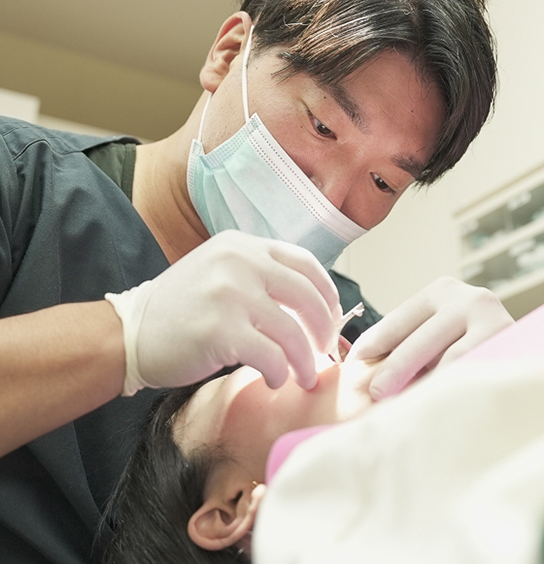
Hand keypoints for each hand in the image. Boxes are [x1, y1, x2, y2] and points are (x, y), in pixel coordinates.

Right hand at [106, 230, 341, 395]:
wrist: (128, 333)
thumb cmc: (181, 310)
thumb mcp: (222, 273)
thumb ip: (262, 278)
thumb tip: (316, 307)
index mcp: (243, 245)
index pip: (305, 263)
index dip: (327, 292)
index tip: (333, 316)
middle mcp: (239, 262)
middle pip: (307, 296)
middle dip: (324, 329)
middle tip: (325, 351)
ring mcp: (229, 294)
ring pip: (293, 332)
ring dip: (306, 360)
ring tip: (305, 377)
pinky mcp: (220, 330)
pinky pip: (271, 356)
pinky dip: (280, 373)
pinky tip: (274, 380)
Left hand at [345, 277, 513, 399]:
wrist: (539, 348)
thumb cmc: (474, 346)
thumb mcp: (440, 333)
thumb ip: (407, 343)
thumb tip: (357, 365)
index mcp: (443, 291)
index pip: (398, 320)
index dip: (374, 345)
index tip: (353, 368)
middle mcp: (471, 300)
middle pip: (421, 341)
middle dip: (394, 370)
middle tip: (375, 395)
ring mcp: (495, 323)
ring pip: (449, 363)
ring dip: (424, 389)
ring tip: (402, 411)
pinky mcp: (513, 349)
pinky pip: (474, 376)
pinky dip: (453, 395)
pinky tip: (437, 411)